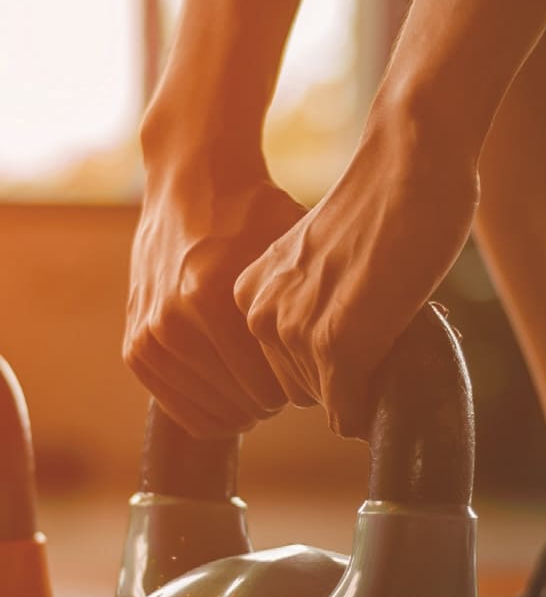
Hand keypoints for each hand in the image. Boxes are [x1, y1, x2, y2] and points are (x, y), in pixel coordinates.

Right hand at [124, 170, 308, 438]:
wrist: (190, 182)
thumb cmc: (255, 215)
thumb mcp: (294, 248)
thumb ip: (318, 305)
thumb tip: (359, 363)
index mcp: (212, 297)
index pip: (276, 390)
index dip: (305, 386)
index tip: (315, 368)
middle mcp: (174, 320)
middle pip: (250, 404)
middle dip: (277, 396)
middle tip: (290, 372)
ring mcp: (150, 336)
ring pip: (218, 414)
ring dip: (246, 404)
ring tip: (263, 377)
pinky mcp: (135, 348)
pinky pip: (182, 411)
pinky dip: (214, 410)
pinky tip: (237, 393)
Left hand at [233, 122, 479, 438]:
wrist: (410, 166)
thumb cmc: (385, 207)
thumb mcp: (325, 262)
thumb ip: (315, 301)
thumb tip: (335, 358)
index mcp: (252, 292)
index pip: (285, 370)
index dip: (334, 363)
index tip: (364, 328)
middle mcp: (261, 313)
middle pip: (306, 392)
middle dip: (348, 379)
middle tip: (384, 332)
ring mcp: (294, 331)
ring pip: (332, 405)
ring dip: (367, 386)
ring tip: (393, 331)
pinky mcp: (335, 345)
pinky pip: (350, 412)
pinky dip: (375, 407)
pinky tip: (397, 364)